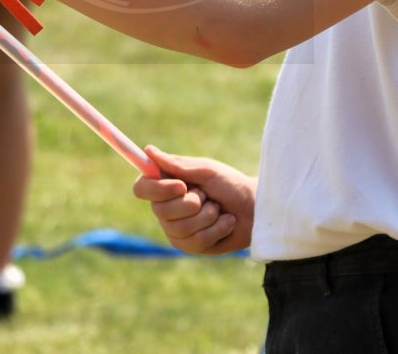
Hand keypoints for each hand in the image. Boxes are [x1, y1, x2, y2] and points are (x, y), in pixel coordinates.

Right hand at [132, 145, 254, 254]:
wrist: (255, 208)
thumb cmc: (230, 183)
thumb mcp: (205, 170)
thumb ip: (177, 165)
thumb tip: (148, 150)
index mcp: (166, 184)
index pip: (142, 188)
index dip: (157, 189)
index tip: (181, 186)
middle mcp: (166, 208)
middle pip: (160, 210)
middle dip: (191, 203)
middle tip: (207, 195)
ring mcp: (176, 229)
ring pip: (180, 227)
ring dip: (207, 215)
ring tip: (219, 209)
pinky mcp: (190, 246)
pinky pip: (197, 241)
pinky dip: (217, 228)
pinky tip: (226, 222)